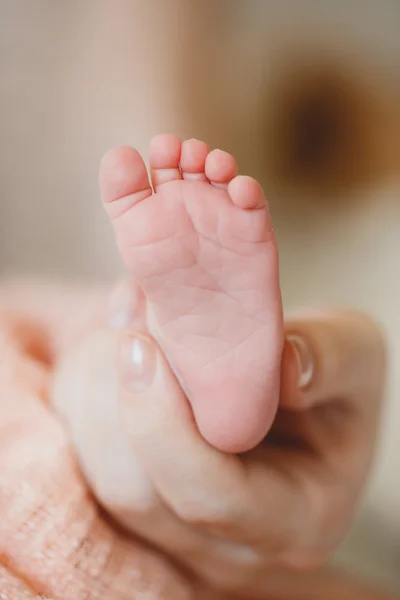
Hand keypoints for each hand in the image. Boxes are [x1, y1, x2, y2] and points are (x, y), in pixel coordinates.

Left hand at [54, 281, 386, 597]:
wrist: (294, 387)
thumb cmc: (330, 376)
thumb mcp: (355, 352)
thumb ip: (330, 359)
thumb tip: (282, 365)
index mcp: (298, 518)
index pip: (209, 495)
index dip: (163, 423)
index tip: (140, 342)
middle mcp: (227, 541)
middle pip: (136, 489)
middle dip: (116, 394)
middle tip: (127, 313)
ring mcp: (176, 525)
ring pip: (98, 471)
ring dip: (92, 386)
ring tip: (124, 318)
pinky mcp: (138, 495)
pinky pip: (83, 450)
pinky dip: (83, 388)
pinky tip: (114, 339)